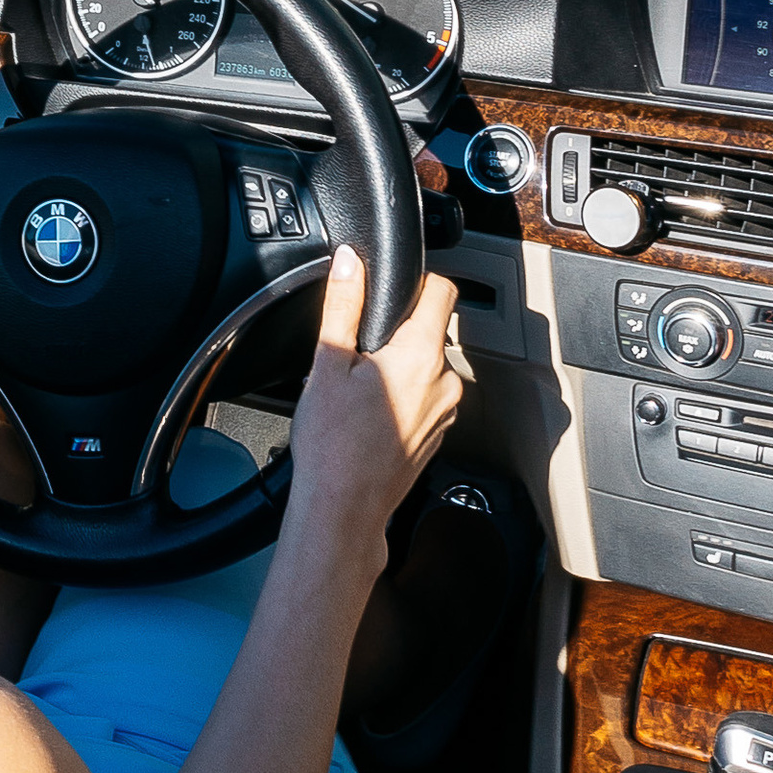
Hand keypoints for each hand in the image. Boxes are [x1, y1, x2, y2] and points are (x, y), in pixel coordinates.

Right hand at [282, 245, 464, 587]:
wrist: (344, 511)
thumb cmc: (333, 446)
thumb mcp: (327, 364)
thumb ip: (343, 305)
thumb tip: (350, 261)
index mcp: (422, 355)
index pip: (443, 290)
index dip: (417, 282)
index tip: (388, 292)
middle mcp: (445, 382)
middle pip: (430, 331)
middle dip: (396, 333)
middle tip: (356, 355)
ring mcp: (445, 412)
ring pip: (426, 367)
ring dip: (398, 368)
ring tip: (357, 391)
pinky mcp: (437, 435)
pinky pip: (424, 398)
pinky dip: (402, 397)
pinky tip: (368, 416)